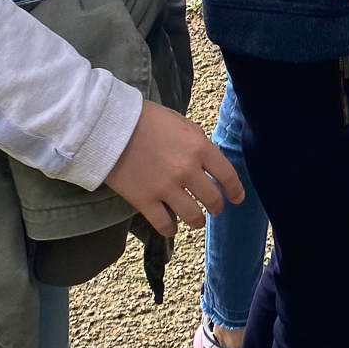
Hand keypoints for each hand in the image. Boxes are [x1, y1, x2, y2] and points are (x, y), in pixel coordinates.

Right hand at [105, 100, 245, 237]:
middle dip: (217, 207)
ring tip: (195, 219)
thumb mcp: (182, 124)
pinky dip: (171, 229)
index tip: (237, 198)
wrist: (110, 126)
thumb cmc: (147, 119)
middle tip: (214, 208)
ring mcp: (166, 188)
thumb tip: (208, 162)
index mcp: (199, 147)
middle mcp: (187, 170)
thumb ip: (197, 144)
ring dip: (197, 220)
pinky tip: (171, 226)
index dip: (236, 190)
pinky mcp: (145, 201)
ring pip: (193, 216)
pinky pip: (165, 225)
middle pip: (213, 199)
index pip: (227, 176)